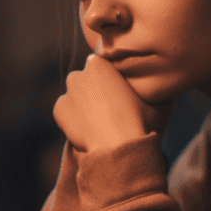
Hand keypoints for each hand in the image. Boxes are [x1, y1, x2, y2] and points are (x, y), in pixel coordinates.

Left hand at [53, 54, 173, 152]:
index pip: (101, 66)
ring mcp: (67, 92)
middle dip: (94, 89)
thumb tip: (151, 84)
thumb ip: (142, 85)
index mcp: (99, 64)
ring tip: (99, 121)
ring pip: (75, 95)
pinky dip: (73, 117)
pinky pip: (66, 111)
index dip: (110, 80)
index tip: (118, 94)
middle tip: (108, 108)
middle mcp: (79, 74)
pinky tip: (88, 128)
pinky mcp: (59, 110)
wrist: (118, 146)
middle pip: (85, 79)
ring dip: (83, 103)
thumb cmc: (139, 120)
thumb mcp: (150, 97)